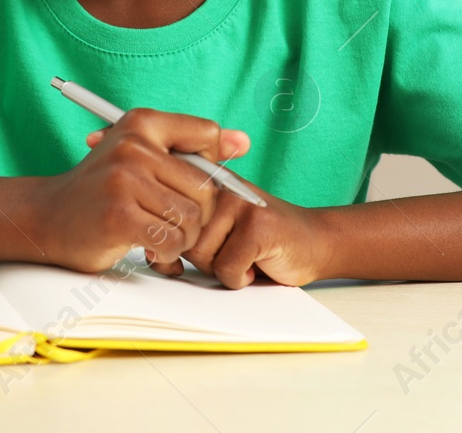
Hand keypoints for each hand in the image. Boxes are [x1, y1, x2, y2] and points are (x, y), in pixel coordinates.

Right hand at [25, 109, 250, 274]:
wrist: (46, 217)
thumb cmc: (101, 190)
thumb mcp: (140, 156)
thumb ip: (191, 148)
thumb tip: (244, 142)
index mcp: (141, 123)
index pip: (208, 133)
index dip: (211, 165)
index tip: (192, 186)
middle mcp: (133, 145)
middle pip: (206, 185)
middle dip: (198, 215)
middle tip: (173, 224)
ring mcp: (124, 181)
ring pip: (191, 218)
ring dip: (182, 239)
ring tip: (161, 238)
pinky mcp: (119, 216)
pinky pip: (172, 241)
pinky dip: (168, 254)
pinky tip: (150, 250)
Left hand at [176, 190, 328, 289]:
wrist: (313, 241)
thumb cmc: (258, 242)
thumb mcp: (215, 231)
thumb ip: (183, 232)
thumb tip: (149, 249)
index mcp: (204, 182)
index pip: (165, 216)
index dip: (173, 242)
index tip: (191, 250)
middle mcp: (218, 187)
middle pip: (182, 240)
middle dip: (204, 259)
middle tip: (230, 251)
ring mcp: (240, 203)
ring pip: (202, 256)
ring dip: (224, 268)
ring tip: (245, 254)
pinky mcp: (259, 226)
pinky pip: (227, 268)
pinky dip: (241, 277)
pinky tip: (258, 263)